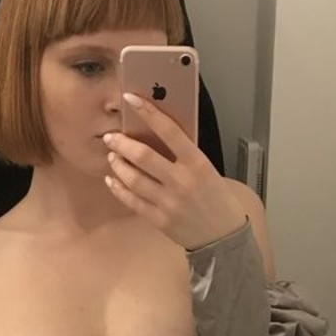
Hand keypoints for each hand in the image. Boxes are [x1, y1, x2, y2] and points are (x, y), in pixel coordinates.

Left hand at [103, 92, 250, 250]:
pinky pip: (132, 201)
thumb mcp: (207, 171)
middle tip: (111, 137)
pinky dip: (119, 189)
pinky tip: (112, 180)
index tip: (131, 98)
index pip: (169, 130)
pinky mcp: (159, 219)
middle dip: (122, 144)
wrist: (224, 236)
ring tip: (113, 156)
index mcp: (197, 163)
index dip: (148, 112)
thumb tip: (157, 136)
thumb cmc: (217, 199)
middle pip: (144, 156)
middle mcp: (181, 181)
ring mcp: (169, 202)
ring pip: (134, 179)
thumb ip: (185, 156)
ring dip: (119, 165)